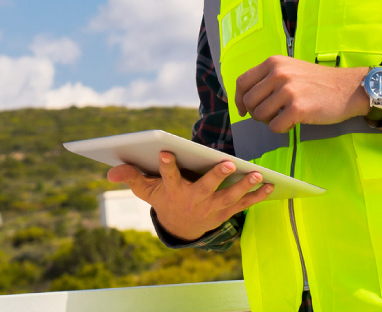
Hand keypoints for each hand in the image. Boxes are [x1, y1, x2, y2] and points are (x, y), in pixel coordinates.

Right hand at [107, 151, 272, 241]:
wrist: (181, 228)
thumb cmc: (163, 199)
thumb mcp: (146, 190)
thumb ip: (132, 177)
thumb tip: (111, 171)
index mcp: (173, 192)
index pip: (168, 178)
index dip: (166, 166)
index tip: (166, 152)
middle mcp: (193, 201)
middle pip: (205, 188)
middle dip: (216, 176)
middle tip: (227, 163)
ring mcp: (212, 208)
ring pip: (229, 197)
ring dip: (244, 186)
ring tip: (256, 174)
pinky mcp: (226, 212)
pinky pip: (243, 205)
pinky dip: (257, 196)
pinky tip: (269, 184)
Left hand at [235, 55, 369, 132]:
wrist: (349, 88)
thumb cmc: (319, 82)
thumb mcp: (290, 68)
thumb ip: (269, 78)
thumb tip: (246, 99)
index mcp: (273, 63)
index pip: (242, 82)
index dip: (239, 99)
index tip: (243, 110)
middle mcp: (278, 73)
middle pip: (249, 102)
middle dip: (257, 113)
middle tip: (272, 115)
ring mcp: (288, 90)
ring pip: (259, 115)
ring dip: (269, 122)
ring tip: (284, 117)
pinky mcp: (298, 108)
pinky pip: (275, 127)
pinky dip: (281, 129)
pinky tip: (293, 123)